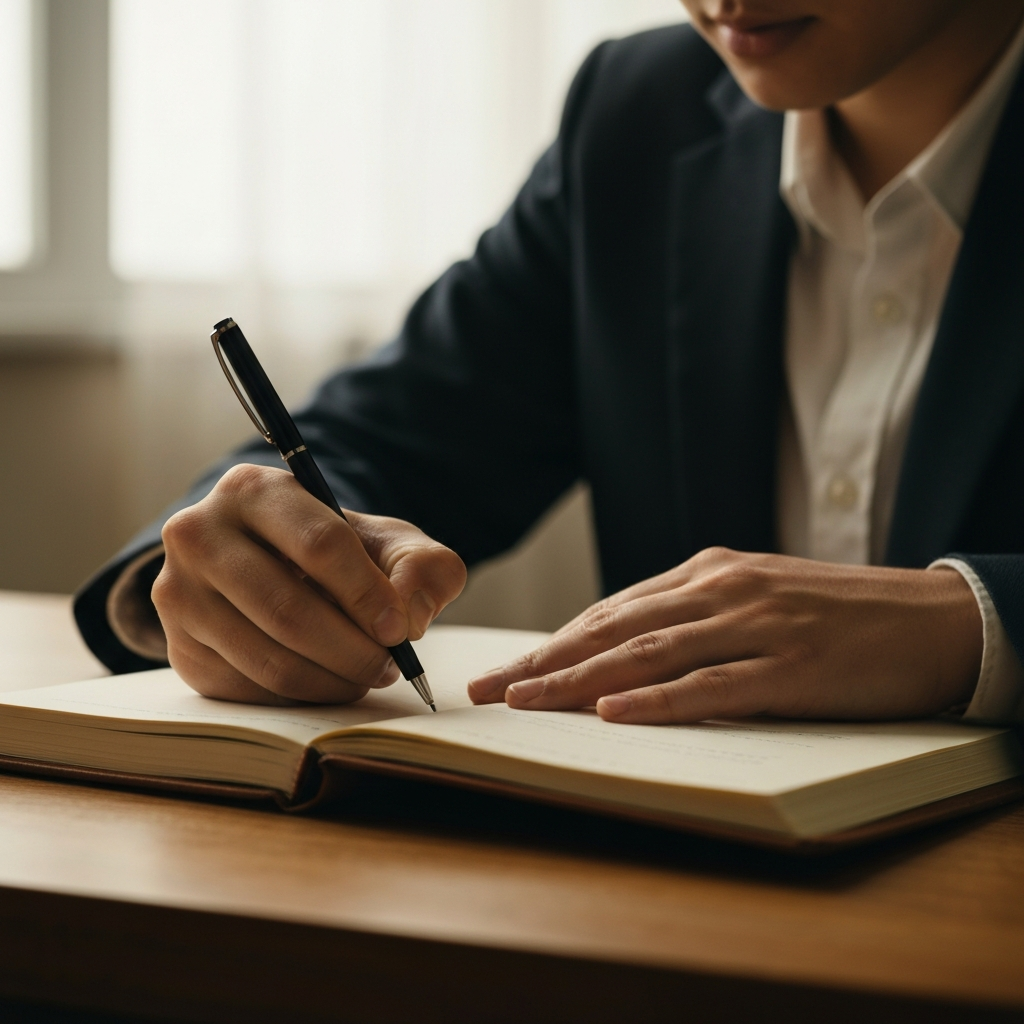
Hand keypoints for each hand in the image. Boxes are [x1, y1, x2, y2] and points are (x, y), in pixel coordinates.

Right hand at [152, 464, 465, 703]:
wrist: (276, 567)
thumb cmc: (338, 552)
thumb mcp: (390, 542)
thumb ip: (422, 566)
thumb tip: (408, 616)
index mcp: (253, 490)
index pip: (319, 545)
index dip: (367, 594)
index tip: (399, 629)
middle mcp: (198, 535)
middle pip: (288, 611)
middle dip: (353, 649)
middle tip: (389, 666)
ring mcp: (178, 594)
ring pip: (268, 658)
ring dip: (332, 679)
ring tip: (367, 675)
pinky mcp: (180, 648)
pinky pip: (249, 690)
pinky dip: (301, 696)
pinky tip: (328, 681)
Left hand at [467, 547, 982, 723]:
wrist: (933, 618)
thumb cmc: (838, 615)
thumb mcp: (756, 599)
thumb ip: (693, 618)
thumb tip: (625, 656)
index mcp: (708, 574)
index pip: (610, 613)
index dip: (550, 644)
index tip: (504, 671)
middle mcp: (720, 590)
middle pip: (611, 630)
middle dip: (541, 662)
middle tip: (486, 690)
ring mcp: (754, 626)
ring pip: (647, 654)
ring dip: (577, 680)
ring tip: (523, 701)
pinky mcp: (790, 666)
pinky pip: (711, 685)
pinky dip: (657, 700)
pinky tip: (613, 713)